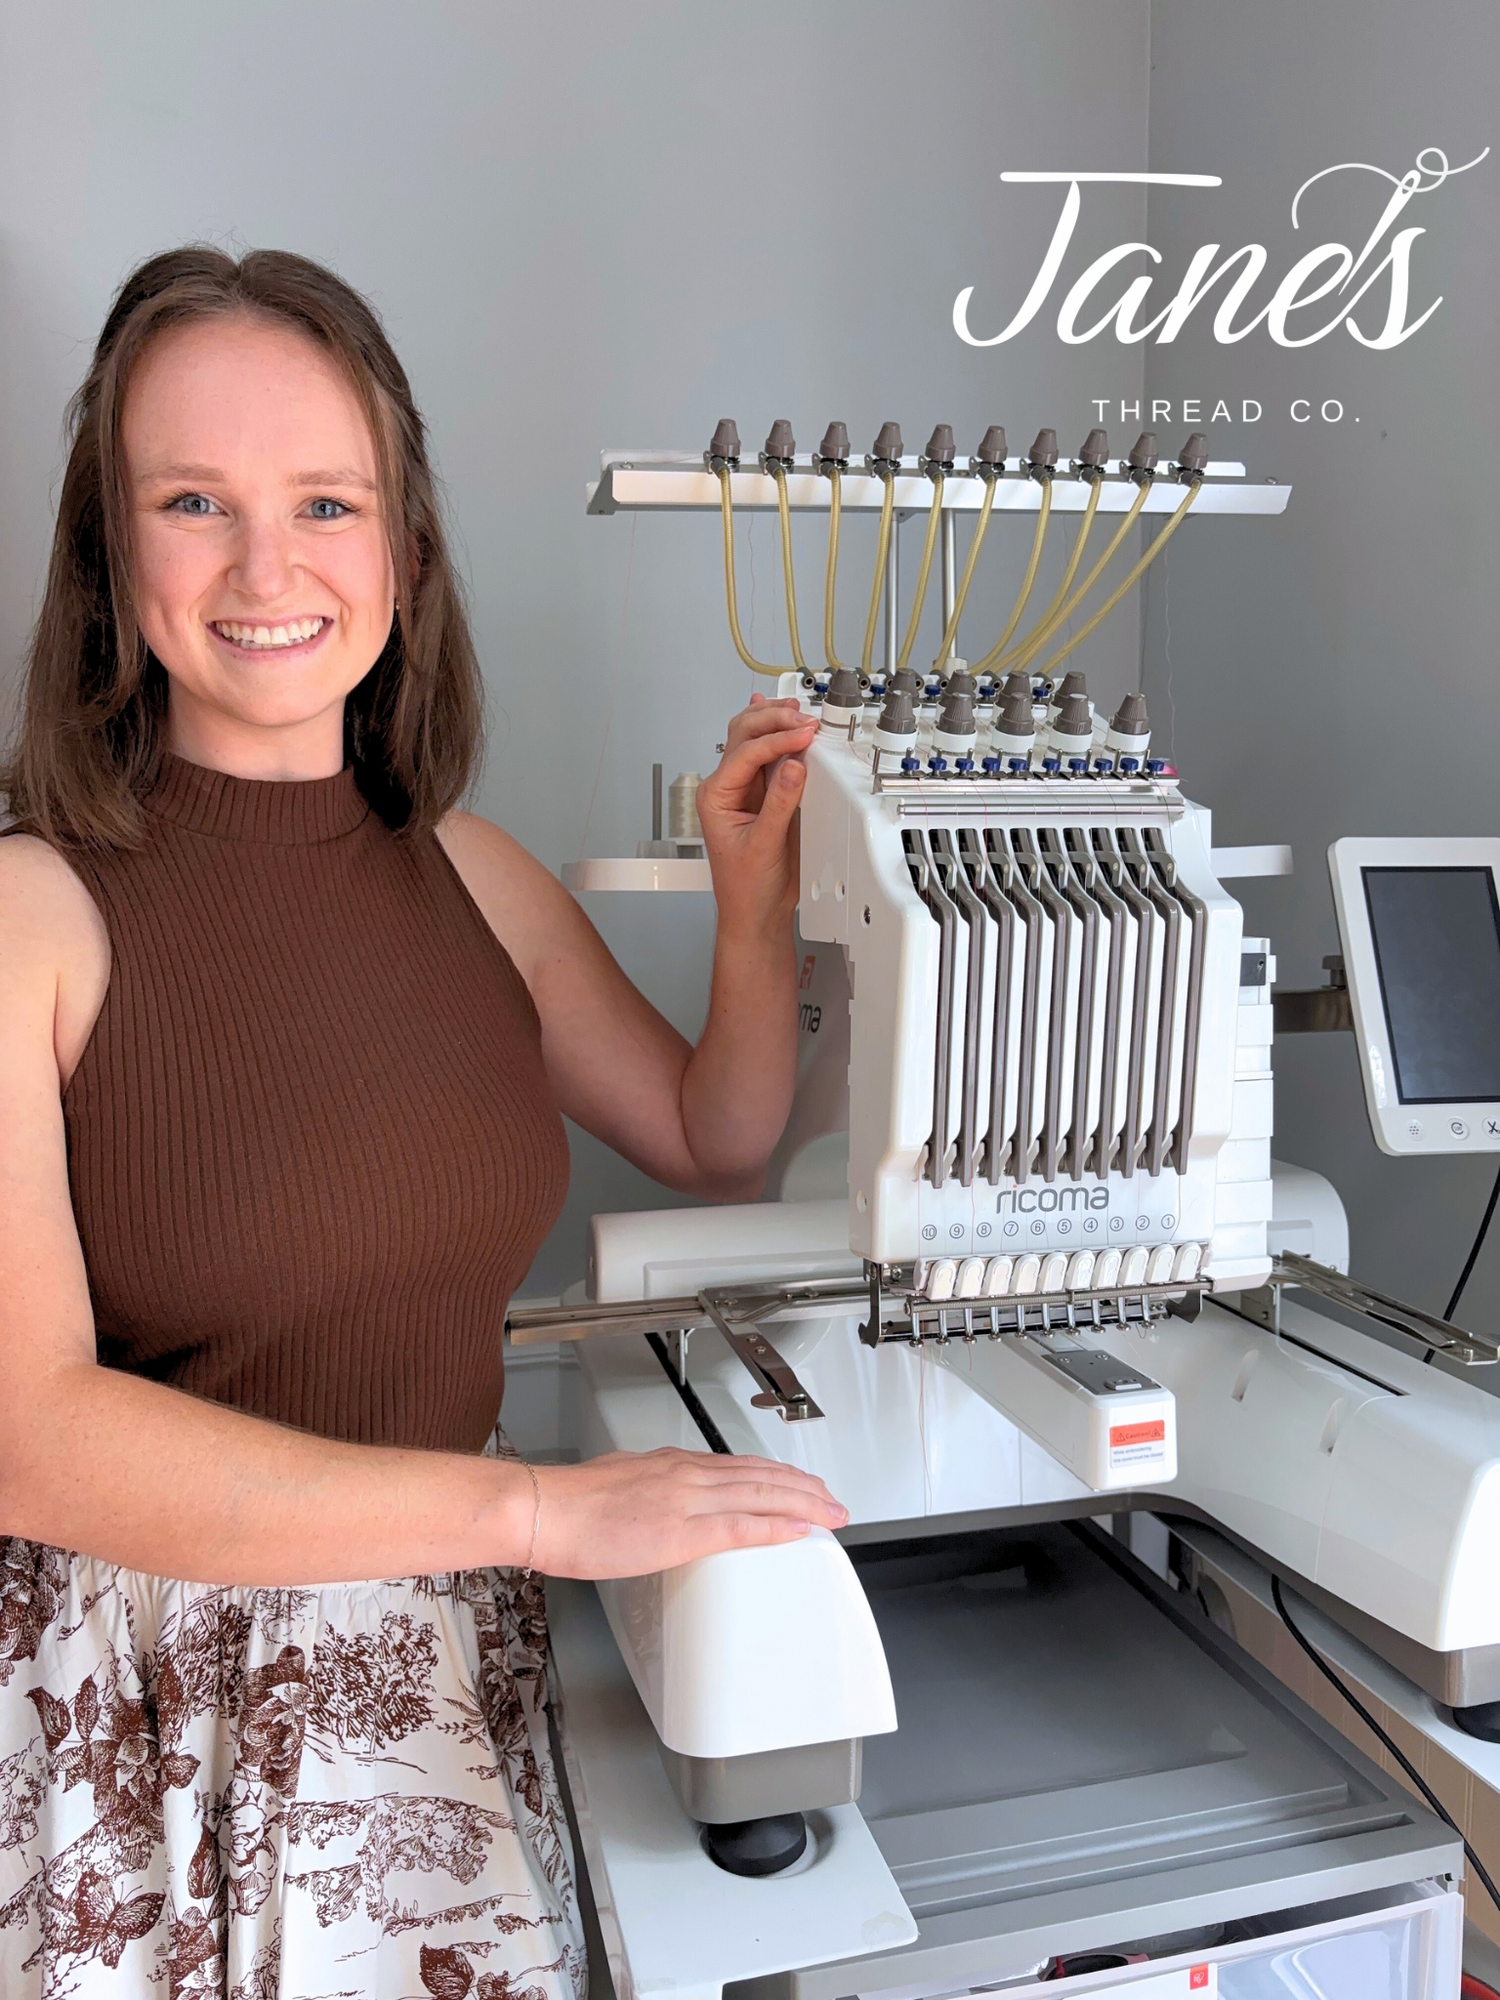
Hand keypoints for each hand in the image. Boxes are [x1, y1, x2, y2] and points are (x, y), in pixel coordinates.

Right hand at [531, 1448, 847, 1577]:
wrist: (543, 1508)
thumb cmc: (569, 1506)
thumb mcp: (619, 1483)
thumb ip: (649, 1490)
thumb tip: (659, 1502)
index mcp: (672, 1466)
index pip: (740, 1466)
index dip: (777, 1475)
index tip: (800, 1484)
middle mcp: (687, 1475)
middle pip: (761, 1476)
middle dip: (803, 1488)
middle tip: (833, 1500)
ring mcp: (687, 1500)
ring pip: (761, 1494)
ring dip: (803, 1503)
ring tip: (831, 1513)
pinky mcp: (681, 1531)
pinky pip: (741, 1526)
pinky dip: (775, 1526)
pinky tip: (799, 1530)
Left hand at [695, 696, 818, 937]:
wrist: (756, 912)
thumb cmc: (747, 887)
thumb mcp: (764, 845)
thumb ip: (780, 804)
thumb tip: (794, 766)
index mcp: (716, 796)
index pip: (746, 753)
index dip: (777, 740)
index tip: (804, 735)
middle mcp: (727, 787)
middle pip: (744, 735)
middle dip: (774, 720)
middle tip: (804, 719)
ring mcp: (746, 789)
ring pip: (753, 738)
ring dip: (775, 721)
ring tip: (798, 711)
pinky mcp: (766, 795)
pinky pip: (770, 756)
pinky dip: (779, 736)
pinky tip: (781, 718)